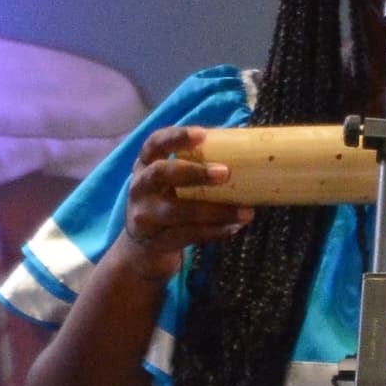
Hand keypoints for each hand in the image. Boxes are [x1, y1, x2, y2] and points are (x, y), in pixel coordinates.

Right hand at [102, 128, 256, 282]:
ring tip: (245, 212)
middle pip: (160, 173)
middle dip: (193, 171)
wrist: (141, 251)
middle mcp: (140, 188)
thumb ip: (196, 170)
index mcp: (145, 165)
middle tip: (225, 172)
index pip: (155, 144)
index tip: (202, 134)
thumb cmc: (167, 206)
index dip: (176, 137)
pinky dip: (212, 232)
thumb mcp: (171, 185)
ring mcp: (144, 216)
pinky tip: (233, 228)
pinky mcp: (155, 241)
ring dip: (213, 210)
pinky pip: (186, 235)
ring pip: (176, 211)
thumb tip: (245, 156)